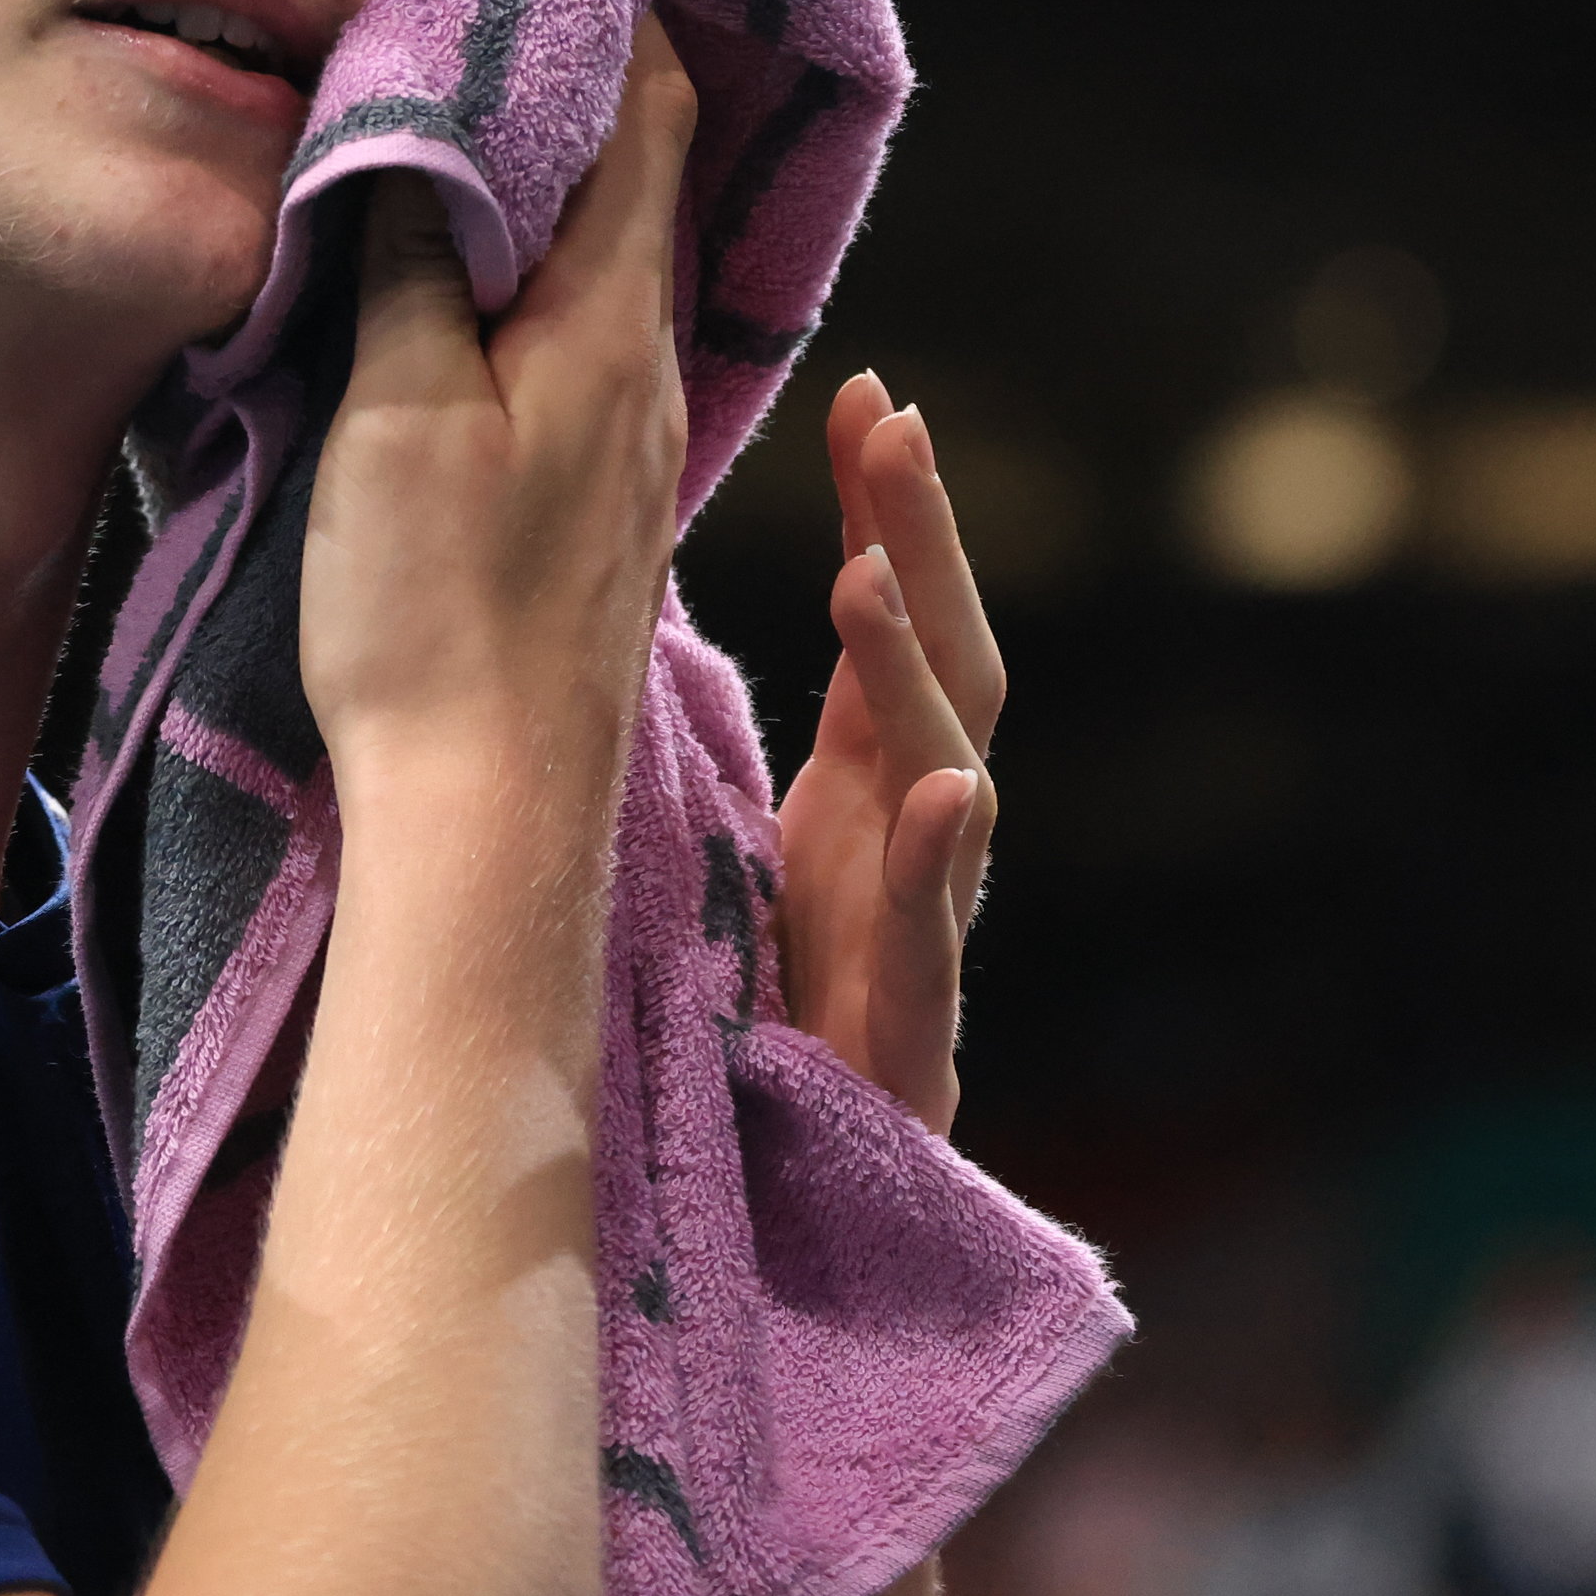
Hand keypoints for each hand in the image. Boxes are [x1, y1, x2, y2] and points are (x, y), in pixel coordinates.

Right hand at [297, 17, 697, 793]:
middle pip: (634, 163)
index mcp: (609, 319)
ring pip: (604, 244)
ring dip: (554, 150)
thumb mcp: (398, 410)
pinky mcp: (587, 496)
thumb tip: (424, 95)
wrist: (489, 817)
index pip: (645, 103)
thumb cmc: (435, 619)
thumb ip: (414, 250)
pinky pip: (576, 321)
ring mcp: (623, 436)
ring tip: (472, 75)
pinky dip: (536, 243)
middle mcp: (641, 364)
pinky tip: (477, 250)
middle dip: (575, 53)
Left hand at [771, 375, 1006, 1132]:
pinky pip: (934, 946)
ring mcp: (923, 941)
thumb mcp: (744, 830)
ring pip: (950, 790)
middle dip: (930, 552)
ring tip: (873, 577)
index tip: (872, 394)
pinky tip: (946, 791)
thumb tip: (644, 561)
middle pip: (952, 675)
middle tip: (890, 437)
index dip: (900, 513)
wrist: (780, 1201)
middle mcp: (916, 849)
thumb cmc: (760, 1003)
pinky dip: (936, 866)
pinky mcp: (907, 1045)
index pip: (905, 623)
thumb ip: (739, 717)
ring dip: (917, 678)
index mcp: (874, 790)